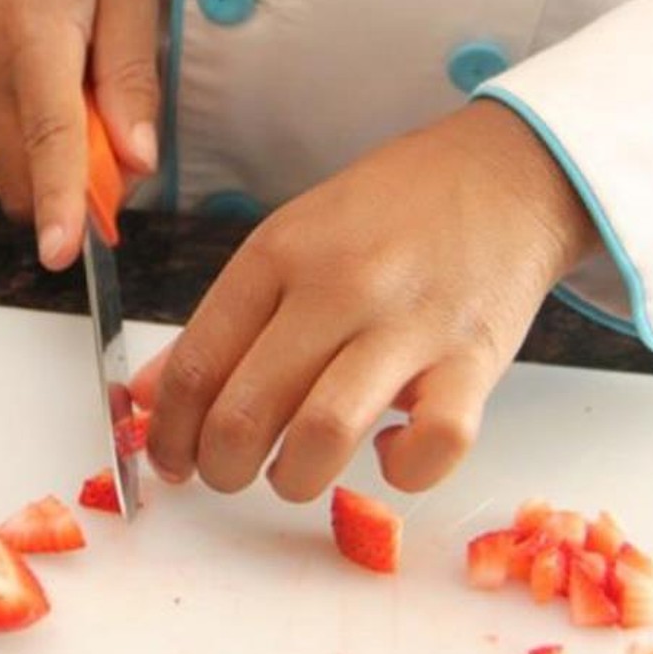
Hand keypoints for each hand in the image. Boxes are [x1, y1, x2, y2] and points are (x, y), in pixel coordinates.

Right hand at [0, 0, 158, 269]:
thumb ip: (131, 80)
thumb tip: (139, 161)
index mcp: (31, 37)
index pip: (47, 139)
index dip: (58, 203)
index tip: (63, 255)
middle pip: (22, 173)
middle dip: (71, 193)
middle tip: (126, 157)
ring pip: (12, 160)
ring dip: (57, 164)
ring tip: (97, 97)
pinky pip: (4, 134)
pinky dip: (39, 138)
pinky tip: (66, 85)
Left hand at [131, 100, 600, 499]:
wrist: (502, 173)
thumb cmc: (382, 216)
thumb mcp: (285, 244)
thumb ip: (219, 324)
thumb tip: (150, 398)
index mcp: (277, 256)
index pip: (196, 365)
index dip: (169, 432)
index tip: (169, 460)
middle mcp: (337, 287)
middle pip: (245, 412)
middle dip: (218, 468)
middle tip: (225, 473)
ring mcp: (408, 325)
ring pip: (323, 436)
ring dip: (291, 480)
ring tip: (290, 472)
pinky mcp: (476, 361)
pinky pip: (432, 446)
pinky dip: (402, 472)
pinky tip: (386, 453)